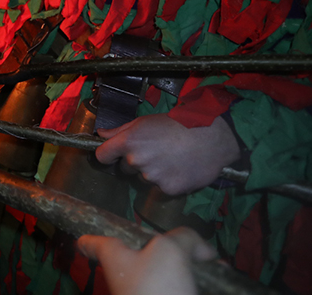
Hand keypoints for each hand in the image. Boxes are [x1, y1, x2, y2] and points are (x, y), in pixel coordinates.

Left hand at [77, 227, 217, 294]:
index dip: (89, 239)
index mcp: (116, 257)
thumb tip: (203, 250)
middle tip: (196, 247)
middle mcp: (127, 276)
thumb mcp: (169, 250)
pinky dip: (200, 284)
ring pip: (169, 274)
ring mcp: (146, 293)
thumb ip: (185, 238)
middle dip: (172, 249)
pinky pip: (181, 289)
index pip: (94, 245)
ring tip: (216, 264)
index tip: (83, 239)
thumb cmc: (156, 288)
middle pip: (141, 255)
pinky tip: (221, 279)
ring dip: (193, 267)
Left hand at [95, 113, 240, 194]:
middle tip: (155, 151)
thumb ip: (120, 130)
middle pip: (126, 168)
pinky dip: (168, 181)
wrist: (211, 138)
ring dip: (153, 172)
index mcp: (129, 142)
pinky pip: (161, 187)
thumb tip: (100, 134)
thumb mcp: (145, 121)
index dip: (107, 154)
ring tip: (171, 159)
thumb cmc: (177, 124)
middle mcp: (137, 161)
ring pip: (144, 178)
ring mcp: (152, 177)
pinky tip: (179, 169)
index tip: (113, 154)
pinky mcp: (168, 190)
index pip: (102, 155)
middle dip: (135, 162)